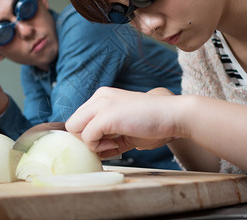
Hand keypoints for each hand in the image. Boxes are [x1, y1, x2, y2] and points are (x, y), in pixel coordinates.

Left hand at [65, 87, 180, 158]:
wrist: (173, 116)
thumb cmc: (153, 123)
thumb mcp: (125, 128)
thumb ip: (107, 136)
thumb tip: (93, 150)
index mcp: (103, 97)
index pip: (80, 119)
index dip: (88, 135)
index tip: (106, 143)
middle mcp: (99, 97)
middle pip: (73, 123)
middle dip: (86, 139)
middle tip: (107, 145)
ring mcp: (101, 105)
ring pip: (74, 129)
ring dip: (91, 143)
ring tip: (113, 144)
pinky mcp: (105, 116)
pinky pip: (86, 137)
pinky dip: (97, 148)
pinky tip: (115, 145)